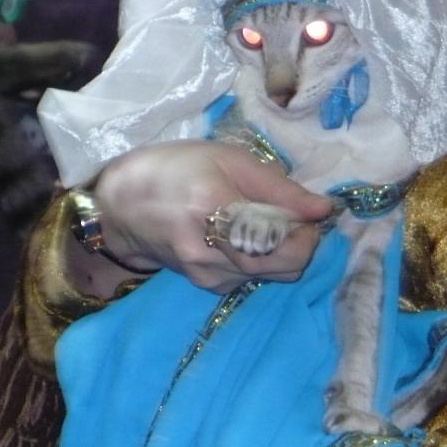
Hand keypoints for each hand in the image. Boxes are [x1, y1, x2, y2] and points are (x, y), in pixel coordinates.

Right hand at [89, 141, 333, 293]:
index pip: (280, 240)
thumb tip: (324, 209)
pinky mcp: (207, 286)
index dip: (307, 233)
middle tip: (297, 221)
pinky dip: (263, 261)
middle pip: (283, 266)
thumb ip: (280, 188)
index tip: (310, 215)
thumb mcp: (231, 160)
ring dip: (284, 254)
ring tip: (268, 225)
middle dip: (302, 246)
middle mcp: (208, 250)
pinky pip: (253, 279)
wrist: (122, 205)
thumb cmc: (180, 170)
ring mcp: (206, 274)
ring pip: (272, 276)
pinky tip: (246, 239)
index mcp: (214, 207)